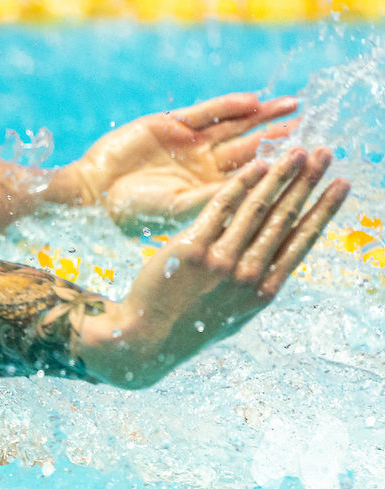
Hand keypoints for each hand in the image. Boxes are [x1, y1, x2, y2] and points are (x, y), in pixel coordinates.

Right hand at [69, 93, 299, 229]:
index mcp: (208, 191)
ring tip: (294, 105)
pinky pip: (205, 111)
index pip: (252, 175)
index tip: (311, 158)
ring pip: (234, 125)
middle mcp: (203, 166)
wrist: (93, 191)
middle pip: (251, 147)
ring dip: (263, 115)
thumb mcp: (180, 210)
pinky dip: (228, 105)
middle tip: (313, 125)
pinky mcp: (170, 123)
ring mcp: (188, 143)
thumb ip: (219, 197)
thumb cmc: (131, 210)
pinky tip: (252, 101)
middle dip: (281, 135)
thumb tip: (262, 189)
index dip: (281, 165)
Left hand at [77, 147, 348, 387]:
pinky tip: (258, 165)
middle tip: (325, 153)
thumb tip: (275, 263)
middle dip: (307, 182)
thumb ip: (256, 286)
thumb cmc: (191, 325)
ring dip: (281, 175)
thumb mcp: (235, 312)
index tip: (341, 185)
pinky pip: (221, 208)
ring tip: (296, 150)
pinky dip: (242, 184)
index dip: (324, 210)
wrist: (147, 338)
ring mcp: (221, 262)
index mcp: (264, 290)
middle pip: (286, 218)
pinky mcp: (192, 249)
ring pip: (258, 209)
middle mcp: (248, 275)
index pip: (302, 241)